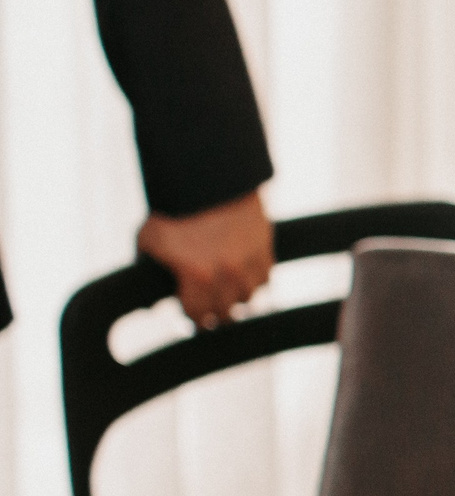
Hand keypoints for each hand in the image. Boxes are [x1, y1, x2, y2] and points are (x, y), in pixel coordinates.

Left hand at [136, 189, 272, 328]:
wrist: (207, 176)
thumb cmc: (172, 210)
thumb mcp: (148, 241)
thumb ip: (150, 271)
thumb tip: (147, 298)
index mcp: (196, 277)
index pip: (198, 317)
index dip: (192, 318)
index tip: (191, 317)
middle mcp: (227, 275)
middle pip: (226, 313)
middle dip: (214, 312)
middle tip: (208, 309)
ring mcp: (250, 263)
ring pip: (249, 298)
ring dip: (237, 297)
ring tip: (226, 292)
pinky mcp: (266, 248)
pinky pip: (265, 278)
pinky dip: (255, 280)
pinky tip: (243, 276)